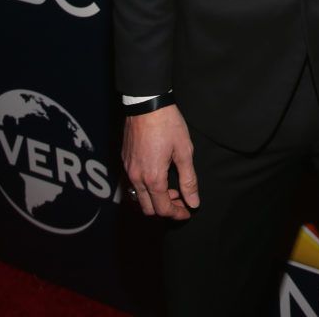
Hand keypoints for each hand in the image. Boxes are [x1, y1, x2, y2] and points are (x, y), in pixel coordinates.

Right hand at [122, 104, 199, 219]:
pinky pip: (132, 183)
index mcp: (153, 178)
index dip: (177, 214)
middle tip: (181, 199)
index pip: (163, 209)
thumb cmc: (168, 124)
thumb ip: (189, 180)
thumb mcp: (184, 151)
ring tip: (170, 187)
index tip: (188, 211)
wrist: (147, 103)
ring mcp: (128, 169)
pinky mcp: (124, 160)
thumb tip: (193, 202)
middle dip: (165, 209)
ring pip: (138, 197)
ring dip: (154, 199)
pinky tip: (157, 175)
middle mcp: (137, 177)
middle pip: (148, 208)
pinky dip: (145, 187)